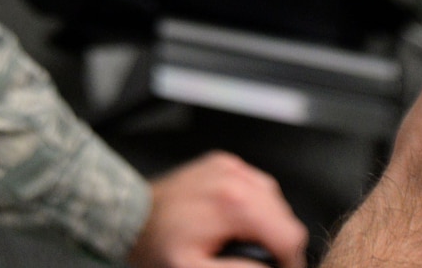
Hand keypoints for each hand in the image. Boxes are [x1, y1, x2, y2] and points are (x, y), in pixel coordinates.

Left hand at [129, 152, 307, 267]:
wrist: (131, 215)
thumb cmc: (157, 244)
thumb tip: (270, 267)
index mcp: (233, 204)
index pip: (289, 234)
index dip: (291, 260)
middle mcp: (234, 177)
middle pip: (285, 217)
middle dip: (278, 242)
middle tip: (257, 259)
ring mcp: (229, 166)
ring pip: (275, 199)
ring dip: (267, 224)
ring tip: (242, 241)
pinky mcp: (223, 163)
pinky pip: (256, 186)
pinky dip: (255, 206)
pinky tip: (237, 221)